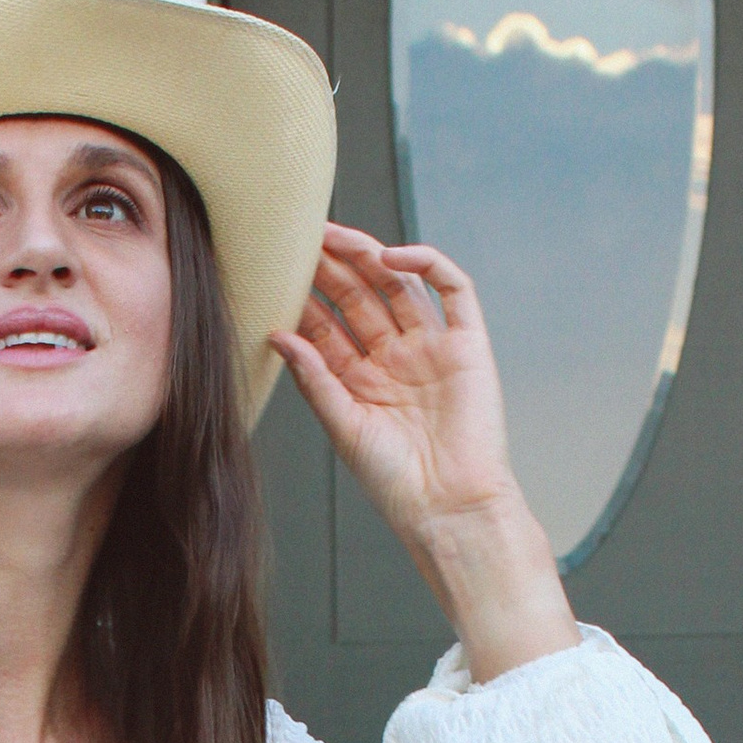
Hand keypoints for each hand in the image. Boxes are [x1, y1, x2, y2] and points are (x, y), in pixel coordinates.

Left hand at [269, 227, 578, 679]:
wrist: (449, 507)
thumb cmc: (396, 482)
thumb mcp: (343, 427)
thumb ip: (314, 378)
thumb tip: (277, 334)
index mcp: (362, 380)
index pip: (329, 326)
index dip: (304, 298)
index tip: (274, 272)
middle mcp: (396, 358)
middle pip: (360, 297)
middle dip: (331, 268)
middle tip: (299, 237)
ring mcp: (432, 348)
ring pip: (399, 284)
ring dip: (368, 256)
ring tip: (334, 235)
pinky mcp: (468, 343)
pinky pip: (453, 288)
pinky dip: (426, 264)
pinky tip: (391, 257)